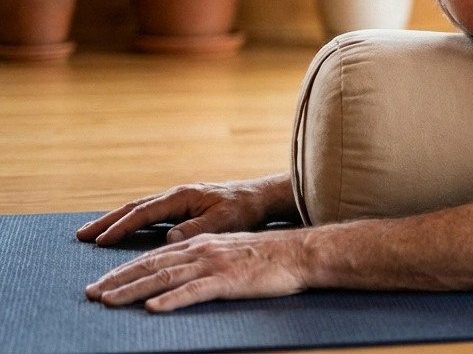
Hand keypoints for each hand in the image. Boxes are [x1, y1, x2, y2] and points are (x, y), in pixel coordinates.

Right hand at [76, 174, 292, 245]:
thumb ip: (198, 229)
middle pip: (134, 207)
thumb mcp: (225, 220)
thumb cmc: (245, 209)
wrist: (260, 198)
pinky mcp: (182, 207)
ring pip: (139, 209)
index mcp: (183, 196)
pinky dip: (131, 221)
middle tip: (81, 234)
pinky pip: (149, 214)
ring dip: (115, 220)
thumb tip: (169, 238)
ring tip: (92, 233)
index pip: (144, 212)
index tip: (101, 240)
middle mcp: (176, 195)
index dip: (122, 226)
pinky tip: (122, 230)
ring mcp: (178, 200)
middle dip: (107, 221)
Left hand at [85, 230, 309, 311]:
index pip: (154, 256)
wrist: (302, 253)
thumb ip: (204, 259)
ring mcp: (214, 264)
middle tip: (90, 294)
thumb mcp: (230, 252)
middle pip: (151, 265)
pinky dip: (172, 301)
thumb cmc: (269, 257)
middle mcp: (202, 250)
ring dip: (133, 290)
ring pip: (165, 277)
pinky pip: (195, 291)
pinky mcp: (229, 281)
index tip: (101, 282)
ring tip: (108, 301)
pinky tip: (154, 309)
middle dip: (117, 279)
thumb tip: (179, 274)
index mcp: (201, 243)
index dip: (125, 269)